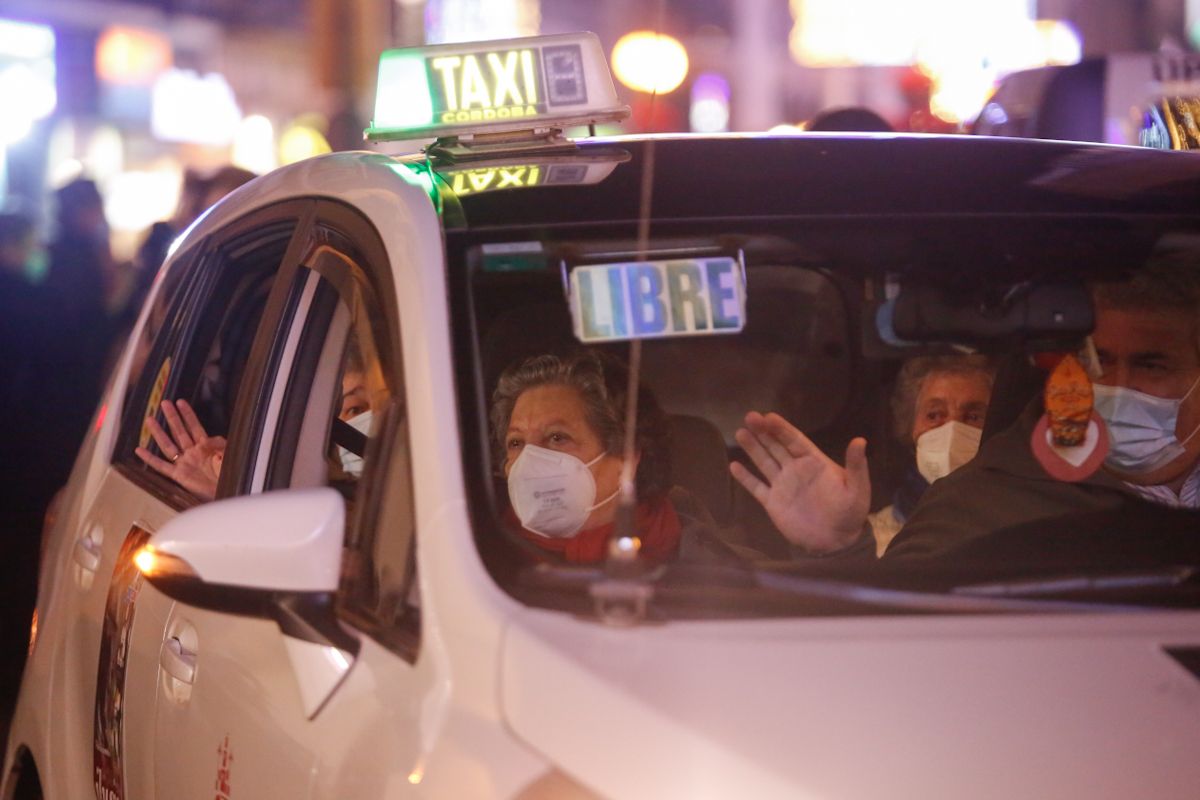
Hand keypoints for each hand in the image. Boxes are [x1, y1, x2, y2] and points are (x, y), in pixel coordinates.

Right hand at [135, 399, 225, 500]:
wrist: (227, 491)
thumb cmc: (230, 473)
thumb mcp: (229, 453)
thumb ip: (219, 444)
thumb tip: (210, 438)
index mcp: (205, 446)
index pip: (194, 426)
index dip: (188, 414)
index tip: (180, 402)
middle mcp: (192, 452)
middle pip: (179, 431)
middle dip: (172, 417)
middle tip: (164, 403)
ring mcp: (184, 463)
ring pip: (168, 445)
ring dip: (159, 432)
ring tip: (150, 419)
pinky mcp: (179, 475)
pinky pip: (162, 466)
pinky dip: (150, 458)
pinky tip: (139, 450)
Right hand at [729, 411, 869, 553]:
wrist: (836, 542)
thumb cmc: (850, 513)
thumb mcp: (858, 488)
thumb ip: (856, 465)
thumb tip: (861, 440)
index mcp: (814, 462)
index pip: (795, 440)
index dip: (782, 428)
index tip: (768, 416)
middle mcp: (795, 470)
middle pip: (776, 446)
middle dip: (763, 431)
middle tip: (749, 416)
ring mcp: (783, 485)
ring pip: (764, 462)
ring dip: (752, 448)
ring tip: (740, 433)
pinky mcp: (773, 503)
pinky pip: (756, 487)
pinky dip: (745, 477)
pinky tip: (734, 466)